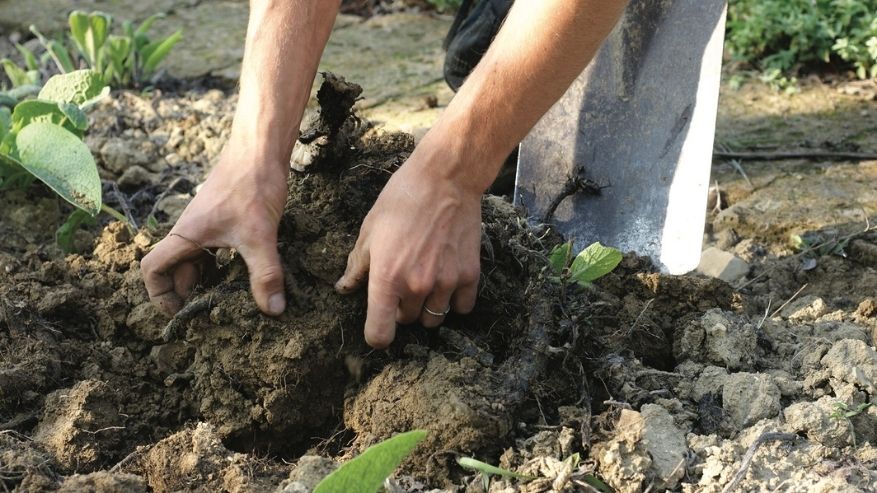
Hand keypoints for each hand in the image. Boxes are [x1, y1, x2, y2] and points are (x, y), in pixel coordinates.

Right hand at [141, 144, 289, 315]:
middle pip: (177, 269)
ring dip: (208, 280)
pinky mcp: (227, 218)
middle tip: (210, 315)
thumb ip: (265, 274)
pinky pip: (216, 249)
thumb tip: (272, 310)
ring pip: (198, 259)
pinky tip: (247, 275)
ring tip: (228, 300)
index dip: (159, 294)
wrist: (261, 148)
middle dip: (188, 293)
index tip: (179, 313)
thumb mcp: (258, 236)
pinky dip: (225, 265)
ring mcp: (209, 224)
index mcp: (185, 236)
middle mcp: (191, 231)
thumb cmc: (251, 186)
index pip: (153, 269)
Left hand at [335, 139, 482, 347]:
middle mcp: (416, 286)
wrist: (446, 179)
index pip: (380, 334)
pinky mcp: (469, 275)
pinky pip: (462, 307)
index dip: (376, 335)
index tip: (379, 324)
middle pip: (408, 322)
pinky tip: (447, 280)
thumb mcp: (370, 230)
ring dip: (427, 306)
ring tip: (425, 280)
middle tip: (402, 283)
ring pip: (434, 317)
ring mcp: (446, 282)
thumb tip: (345, 288)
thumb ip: (358, 266)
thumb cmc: (402, 199)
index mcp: (386, 278)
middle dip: (402, 309)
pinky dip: (454, 301)